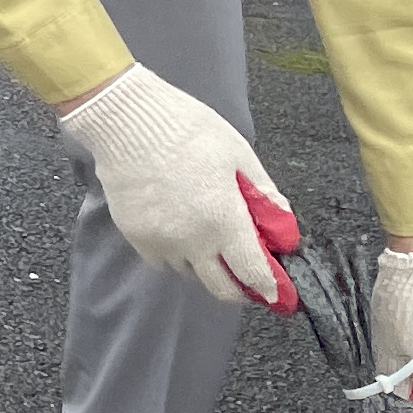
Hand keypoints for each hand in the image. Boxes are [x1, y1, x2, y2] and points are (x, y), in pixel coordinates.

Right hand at [56, 63, 302, 306]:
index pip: (253, 273)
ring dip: (205, 265)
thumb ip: (264, 195)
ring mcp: (160, 242)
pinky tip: (177, 228)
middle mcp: (192, 241)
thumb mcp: (238, 154)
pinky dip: (175, 254)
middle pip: (221, 288)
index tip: (278, 291)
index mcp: (224, 220)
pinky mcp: (135, 236)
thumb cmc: (188, 129)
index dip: (270, 287)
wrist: (127, 121)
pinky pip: (161, 260)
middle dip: (240, 287)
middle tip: (247, 272)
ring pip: (190, 273)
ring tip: (206, 237)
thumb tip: (284, 229)